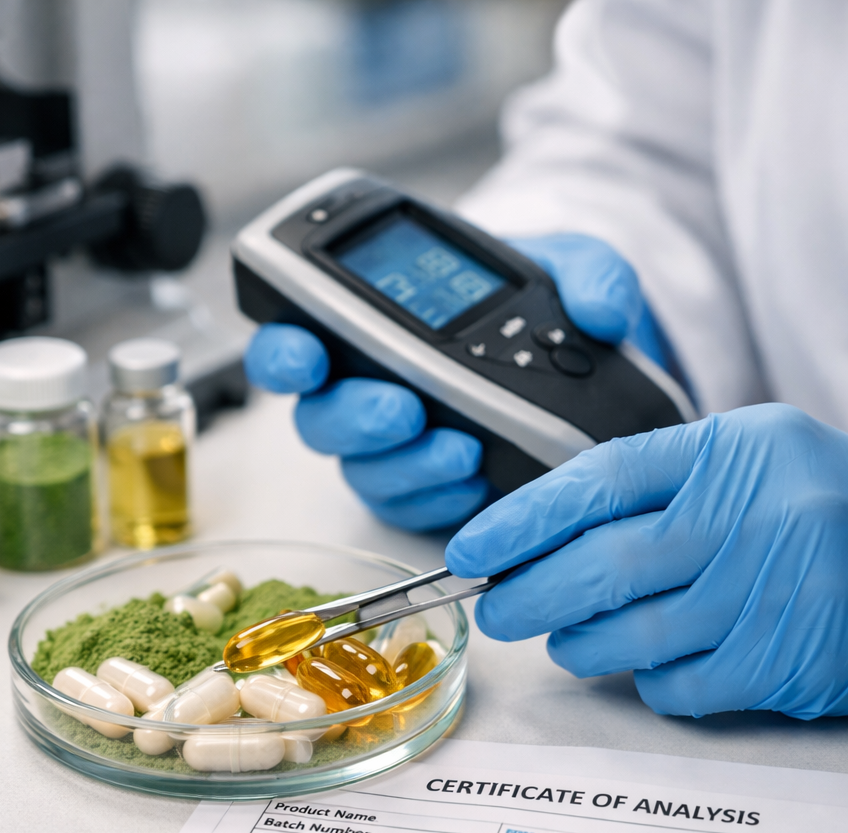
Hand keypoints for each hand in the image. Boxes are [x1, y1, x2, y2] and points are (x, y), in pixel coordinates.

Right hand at [243, 235, 667, 530]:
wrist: (579, 369)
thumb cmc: (544, 308)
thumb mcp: (573, 271)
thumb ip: (588, 273)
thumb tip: (602, 311)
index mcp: (372, 329)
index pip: (296, 341)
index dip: (283, 353)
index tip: (305, 355)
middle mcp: (366, 391)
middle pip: (321, 419)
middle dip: (355, 419)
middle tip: (404, 409)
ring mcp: (392, 449)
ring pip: (365, 470)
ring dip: (407, 464)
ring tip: (461, 450)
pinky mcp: (424, 492)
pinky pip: (412, 507)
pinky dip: (441, 498)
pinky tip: (476, 484)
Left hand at [445, 404, 847, 718]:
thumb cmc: (805, 505)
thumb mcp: (736, 459)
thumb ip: (648, 484)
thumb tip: (538, 536)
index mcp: (729, 452)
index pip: (598, 482)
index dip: (521, 520)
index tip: (470, 549)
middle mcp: (752, 517)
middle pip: (603, 565)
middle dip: (529, 595)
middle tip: (496, 611)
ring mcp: (769, 593)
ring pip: (632, 636)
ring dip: (580, 644)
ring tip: (566, 638)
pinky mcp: (782, 661)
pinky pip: (679, 685)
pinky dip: (648, 680)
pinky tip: (648, 662)